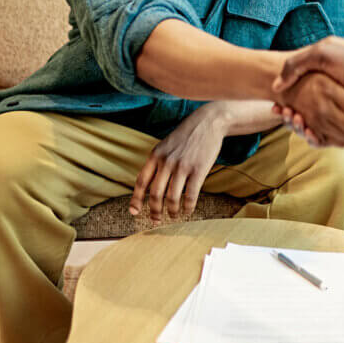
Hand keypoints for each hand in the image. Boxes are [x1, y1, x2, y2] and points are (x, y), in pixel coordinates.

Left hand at [129, 101, 255, 221]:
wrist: (208, 122)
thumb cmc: (186, 135)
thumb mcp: (166, 145)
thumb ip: (157, 162)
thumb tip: (148, 185)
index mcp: (155, 155)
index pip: (141, 181)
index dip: (136, 199)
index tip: (134, 212)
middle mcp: (167, 161)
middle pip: (155, 194)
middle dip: (154, 211)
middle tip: (156, 220)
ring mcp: (183, 166)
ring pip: (172, 197)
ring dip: (172, 211)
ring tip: (174, 215)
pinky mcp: (198, 169)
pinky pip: (190, 194)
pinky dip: (188, 207)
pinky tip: (188, 211)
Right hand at [272, 38, 343, 145]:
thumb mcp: (320, 54)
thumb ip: (295, 65)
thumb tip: (276, 87)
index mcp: (327, 83)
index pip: (300, 96)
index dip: (286, 102)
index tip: (276, 104)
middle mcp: (334, 100)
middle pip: (305, 114)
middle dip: (290, 115)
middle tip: (280, 112)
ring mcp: (341, 115)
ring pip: (314, 126)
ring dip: (299, 125)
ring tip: (291, 119)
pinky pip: (327, 138)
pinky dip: (314, 137)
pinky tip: (305, 130)